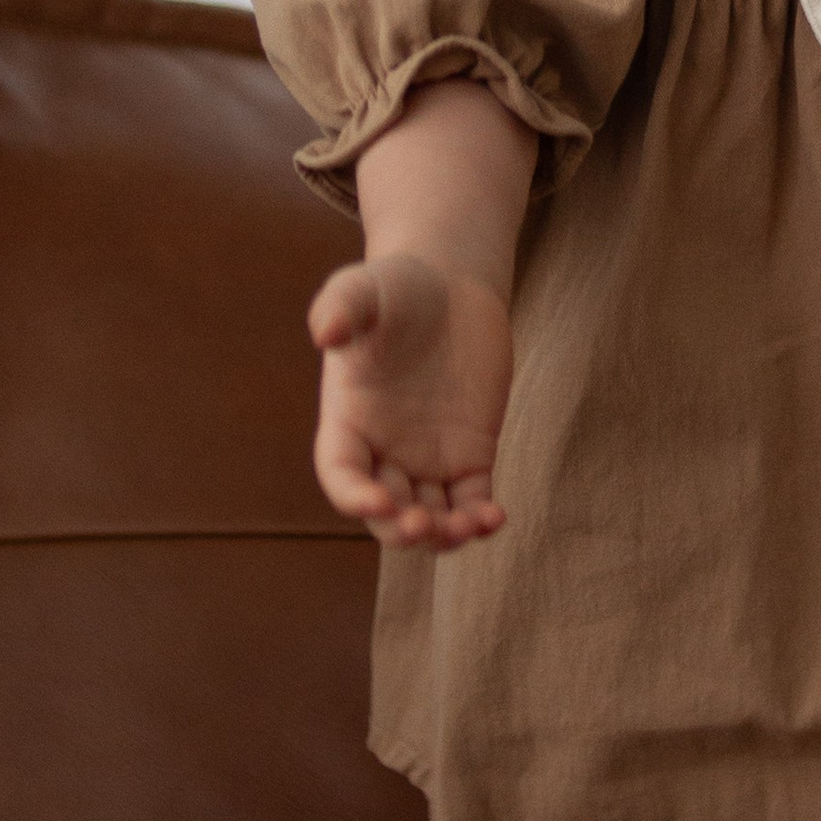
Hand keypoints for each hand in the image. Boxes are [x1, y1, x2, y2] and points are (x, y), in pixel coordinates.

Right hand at [309, 252, 513, 548]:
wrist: (450, 286)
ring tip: (469, 527)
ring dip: (444, 534)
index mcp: (347, 422)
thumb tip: (324, 331)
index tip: (378, 502)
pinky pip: (471, 500)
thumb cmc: (396, 286)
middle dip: (402, 528)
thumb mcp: (363, 287)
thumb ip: (342, 305)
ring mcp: (427, 458)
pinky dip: (481, 517)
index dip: (354, 497)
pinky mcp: (470, 454)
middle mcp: (383, 451)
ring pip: (430, 517)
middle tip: (427, 524)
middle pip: (385, 512)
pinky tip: (495, 519)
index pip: (341, 475)